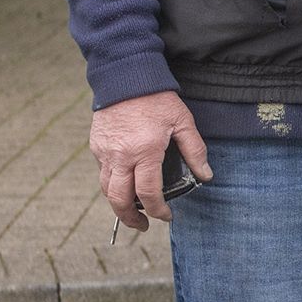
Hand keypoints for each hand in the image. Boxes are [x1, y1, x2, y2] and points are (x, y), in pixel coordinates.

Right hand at [89, 89, 207, 230]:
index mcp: (144, 151)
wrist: (126, 75)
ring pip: (106, 188)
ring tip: (133, 210)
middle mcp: (120, 156)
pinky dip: (112, 183)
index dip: (158, 210)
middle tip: (143, 225)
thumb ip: (195, 150)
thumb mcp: (182, 122)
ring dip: (118, 204)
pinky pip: (102, 171)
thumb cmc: (157, 98)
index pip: (148, 193)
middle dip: (130, 218)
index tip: (167, 216)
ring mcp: (105, 151)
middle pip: (119, 199)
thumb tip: (206, 175)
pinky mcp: (96, 145)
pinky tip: (126, 182)